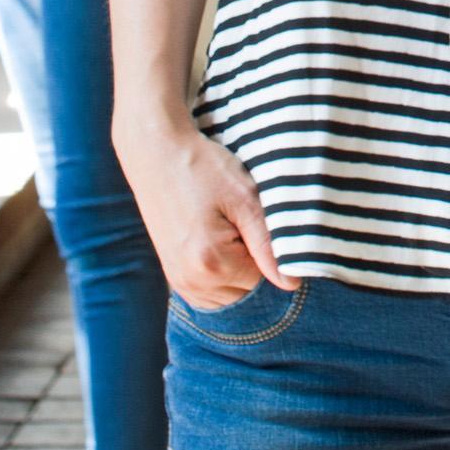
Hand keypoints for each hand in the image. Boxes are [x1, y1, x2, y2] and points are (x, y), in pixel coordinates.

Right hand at [118, 112, 287, 307]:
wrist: (156, 154)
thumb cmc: (203, 169)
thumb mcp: (245, 198)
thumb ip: (269, 245)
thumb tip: (292, 283)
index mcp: (212, 263)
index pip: (265, 279)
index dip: (272, 251)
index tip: (259, 220)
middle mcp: (191, 281)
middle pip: (247, 291)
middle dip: (254, 263)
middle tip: (242, 221)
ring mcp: (179, 281)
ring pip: (229, 295)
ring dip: (238, 270)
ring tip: (229, 228)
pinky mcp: (173, 275)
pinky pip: (210, 292)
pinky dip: (221, 274)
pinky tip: (218, 241)